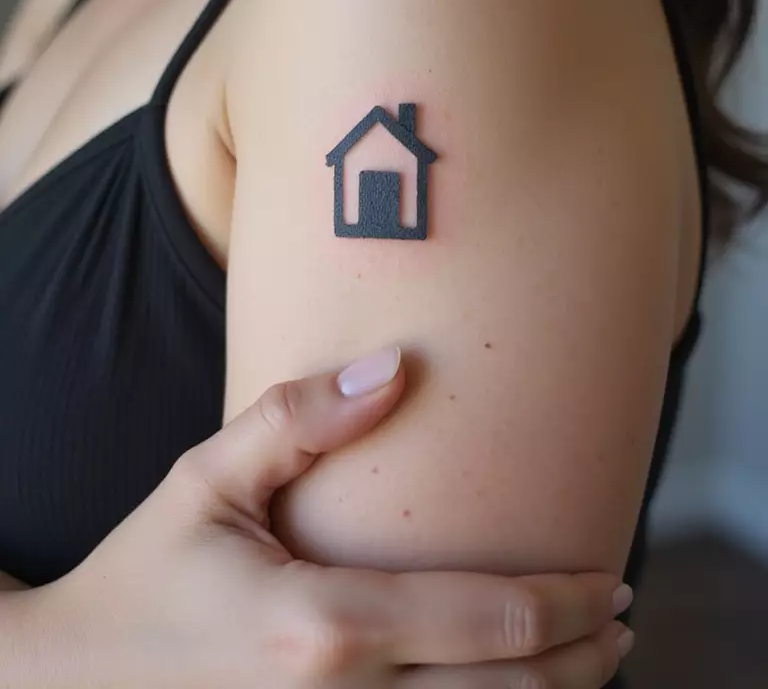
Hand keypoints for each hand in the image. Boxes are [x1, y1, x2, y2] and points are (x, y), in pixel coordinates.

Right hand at [41, 346, 632, 687]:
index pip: (486, 623)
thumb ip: (298, 419)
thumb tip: (394, 366)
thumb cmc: (142, 572)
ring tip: (590, 664)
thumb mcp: (206, 478)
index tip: (614, 581)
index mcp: (320, 628)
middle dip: (581, 661)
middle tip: (624, 619)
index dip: (567, 606)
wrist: (68, 682)